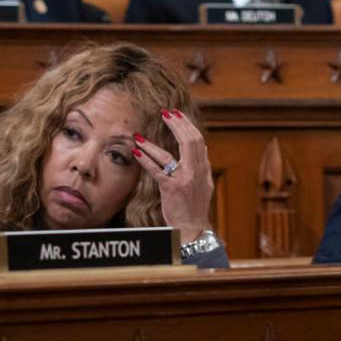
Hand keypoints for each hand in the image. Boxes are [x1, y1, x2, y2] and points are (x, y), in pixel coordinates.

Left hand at [132, 108, 213, 242]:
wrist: (193, 227)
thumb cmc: (194, 206)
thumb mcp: (203, 183)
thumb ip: (201, 165)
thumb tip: (200, 147)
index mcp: (203, 169)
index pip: (197, 140)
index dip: (187, 125)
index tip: (176, 114)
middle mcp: (196, 172)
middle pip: (189, 141)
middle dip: (177, 124)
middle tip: (165, 113)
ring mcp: (184, 180)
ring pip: (168, 156)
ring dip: (152, 144)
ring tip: (139, 135)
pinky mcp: (171, 189)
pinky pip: (157, 171)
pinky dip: (146, 160)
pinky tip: (136, 152)